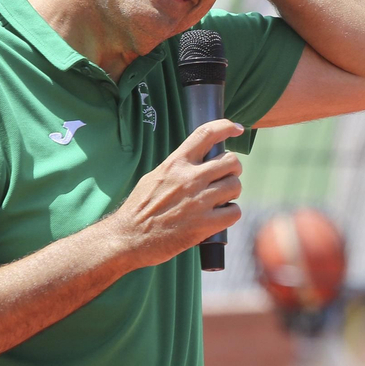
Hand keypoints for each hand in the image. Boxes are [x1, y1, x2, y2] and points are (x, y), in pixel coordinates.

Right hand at [102, 120, 244, 269]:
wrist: (127, 239)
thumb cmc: (138, 209)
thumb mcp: (154, 177)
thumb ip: (177, 168)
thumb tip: (198, 161)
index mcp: (176, 164)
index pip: (206, 134)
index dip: (226, 126)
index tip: (236, 129)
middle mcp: (190, 178)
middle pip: (231, 161)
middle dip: (233, 169)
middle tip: (225, 179)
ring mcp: (198, 201)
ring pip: (236, 186)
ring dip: (232, 193)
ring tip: (220, 200)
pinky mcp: (204, 224)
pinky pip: (234, 212)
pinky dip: (230, 213)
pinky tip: (220, 217)